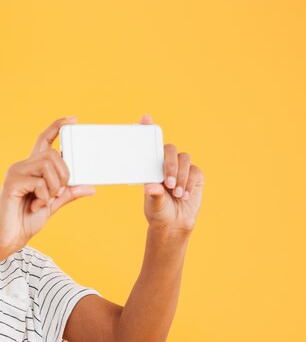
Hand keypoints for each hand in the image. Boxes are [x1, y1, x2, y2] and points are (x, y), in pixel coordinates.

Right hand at [0, 116, 95, 253]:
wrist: (8, 238)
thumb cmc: (25, 221)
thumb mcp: (53, 205)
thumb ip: (68, 193)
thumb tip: (90, 187)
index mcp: (32, 169)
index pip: (44, 140)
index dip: (57, 127)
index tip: (72, 119)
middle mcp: (22, 166)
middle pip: (52, 154)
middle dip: (63, 175)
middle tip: (56, 194)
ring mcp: (15, 173)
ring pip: (48, 166)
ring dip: (54, 187)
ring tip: (44, 201)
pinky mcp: (12, 183)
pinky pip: (39, 182)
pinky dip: (43, 197)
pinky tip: (35, 205)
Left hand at [141, 115, 204, 232]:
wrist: (174, 223)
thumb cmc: (158, 211)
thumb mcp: (153, 204)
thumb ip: (153, 194)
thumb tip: (150, 186)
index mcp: (151, 166)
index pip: (150, 143)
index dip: (148, 128)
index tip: (145, 118)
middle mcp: (166, 163)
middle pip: (170, 150)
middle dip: (170, 165)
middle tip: (168, 183)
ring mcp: (181, 167)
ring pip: (184, 159)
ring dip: (181, 176)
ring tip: (176, 194)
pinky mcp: (195, 174)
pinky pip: (195, 171)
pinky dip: (189, 183)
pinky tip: (184, 195)